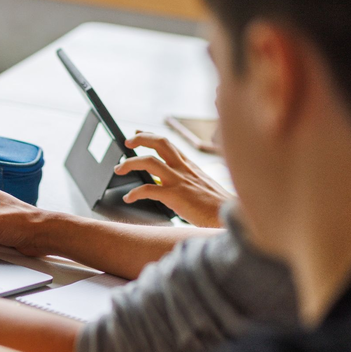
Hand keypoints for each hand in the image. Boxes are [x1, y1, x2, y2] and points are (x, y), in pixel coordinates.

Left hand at [115, 133, 233, 227]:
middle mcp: (185, 169)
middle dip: (141, 139)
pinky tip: (129, 198)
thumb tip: (178, 187)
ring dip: (130, 163)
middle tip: (127, 142)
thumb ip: (191, 183)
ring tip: (119, 169)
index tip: (138, 133)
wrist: (232, 218)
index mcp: (191, 167)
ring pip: (149, 162)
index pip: (169, 145)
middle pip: (160, 143)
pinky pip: (149, 190)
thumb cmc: (220, 208)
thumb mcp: (206, 188)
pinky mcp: (176, 197)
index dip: (151, 137)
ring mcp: (180, 182)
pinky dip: (135, 193)